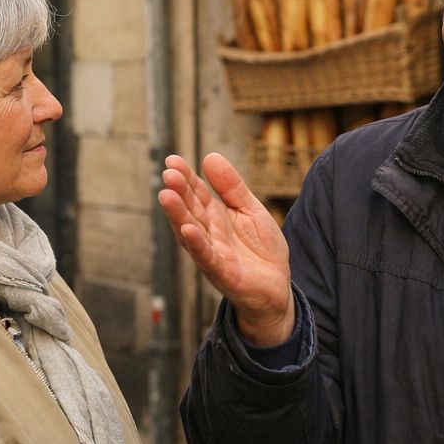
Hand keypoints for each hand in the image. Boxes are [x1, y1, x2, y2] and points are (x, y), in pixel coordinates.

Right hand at [159, 153, 294, 345]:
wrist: (277, 288)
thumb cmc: (261, 250)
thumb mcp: (251, 210)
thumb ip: (232, 187)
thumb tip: (210, 156)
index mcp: (215, 216)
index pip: (197, 193)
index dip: (186, 177)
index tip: (173, 160)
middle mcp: (208, 234)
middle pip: (190, 210)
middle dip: (179, 192)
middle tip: (168, 173)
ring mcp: (212, 254)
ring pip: (191, 232)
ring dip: (178, 216)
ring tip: (166, 196)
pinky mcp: (222, 273)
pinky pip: (207, 258)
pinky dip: (197, 245)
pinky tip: (188, 230)